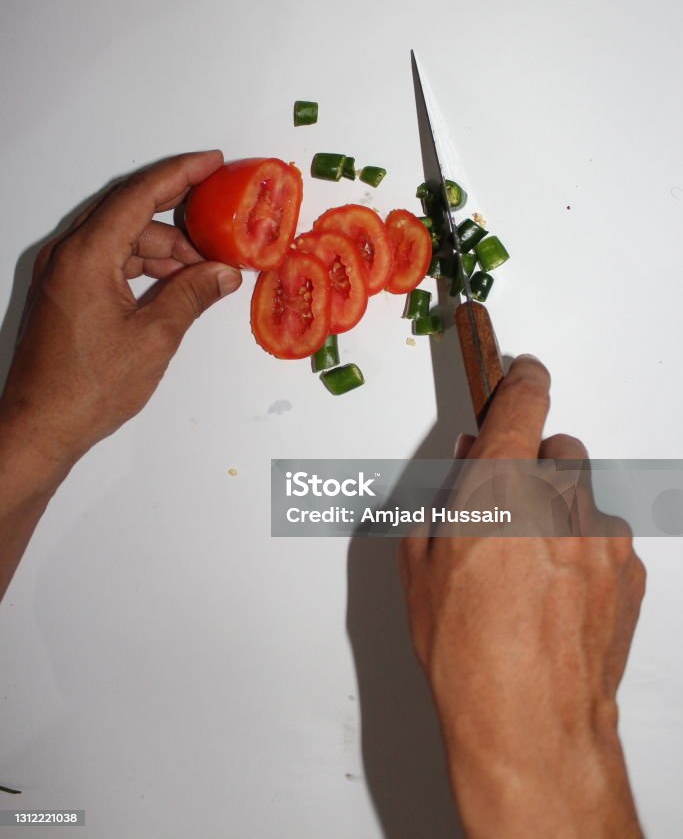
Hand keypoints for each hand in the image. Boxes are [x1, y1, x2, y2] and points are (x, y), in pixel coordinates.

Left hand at [0, 150, 241, 472]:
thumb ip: (191, 296)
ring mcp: (61, 273)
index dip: (180, 174)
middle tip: (219, 225)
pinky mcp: (63, 292)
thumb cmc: (88, 388)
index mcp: (86, 256)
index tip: (212, 162)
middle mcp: (67, 255)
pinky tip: (173, 286)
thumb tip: (223, 273)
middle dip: (178, 217)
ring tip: (203, 272)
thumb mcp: (153, 338)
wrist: (39, 427)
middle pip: (128, 212)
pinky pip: (108, 260)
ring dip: (163, 248)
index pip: (138, 195)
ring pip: (120, 238)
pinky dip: (142, 266)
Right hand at [399, 355, 645, 838]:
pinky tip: (557, 596)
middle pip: (558, 451)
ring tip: (531, 570)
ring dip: (560, 513)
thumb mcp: (423, 565)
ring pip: (583, 497)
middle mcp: (559, 501)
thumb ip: (447, 497)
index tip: (522, 369)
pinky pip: (605, 539)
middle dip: (534, 468)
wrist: (530, 726)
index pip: (523, 401)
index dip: (522, 377)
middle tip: (507, 513)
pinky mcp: (629, 571)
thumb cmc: (467, 655)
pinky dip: (584, 551)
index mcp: (501, 489)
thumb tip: (472, 462)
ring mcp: (602, 537)